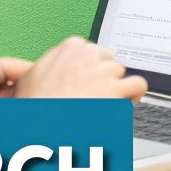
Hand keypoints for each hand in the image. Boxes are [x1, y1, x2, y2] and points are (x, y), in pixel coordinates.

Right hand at [11, 37, 147, 100]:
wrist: (40, 124)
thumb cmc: (34, 105)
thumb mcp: (33, 75)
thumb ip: (51, 65)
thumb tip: (57, 70)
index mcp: (70, 47)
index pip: (91, 50)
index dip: (89, 69)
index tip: (85, 81)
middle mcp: (89, 55)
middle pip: (107, 61)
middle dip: (102, 78)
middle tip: (93, 96)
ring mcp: (103, 72)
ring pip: (120, 73)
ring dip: (115, 87)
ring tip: (104, 103)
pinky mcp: (116, 90)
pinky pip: (138, 85)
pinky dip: (134, 94)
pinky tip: (126, 102)